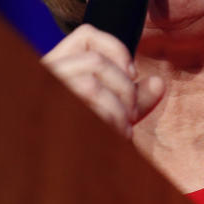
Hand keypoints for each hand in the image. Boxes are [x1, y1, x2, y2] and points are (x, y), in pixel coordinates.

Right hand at [41, 24, 164, 138]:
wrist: (62, 168)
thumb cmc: (85, 138)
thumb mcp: (112, 112)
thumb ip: (134, 98)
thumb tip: (159, 83)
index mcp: (57, 66)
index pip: (85, 35)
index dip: (116, 48)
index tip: (132, 73)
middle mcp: (45, 76)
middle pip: (95, 61)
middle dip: (125, 87)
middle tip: (132, 113)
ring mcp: (45, 95)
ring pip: (91, 85)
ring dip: (119, 108)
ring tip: (125, 127)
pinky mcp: (51, 116)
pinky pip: (88, 109)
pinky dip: (112, 122)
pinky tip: (119, 137)